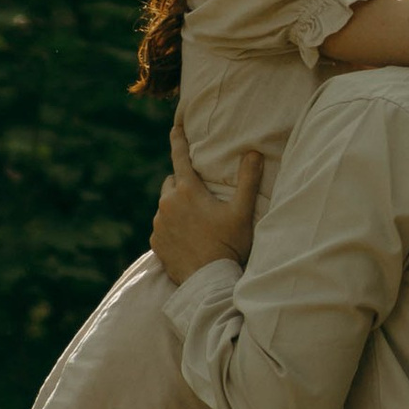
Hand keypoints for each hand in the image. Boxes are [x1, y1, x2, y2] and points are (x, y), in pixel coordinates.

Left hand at [152, 147, 260, 286]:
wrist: (208, 282)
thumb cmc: (229, 245)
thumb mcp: (242, 212)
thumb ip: (248, 180)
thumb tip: (253, 152)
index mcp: (187, 191)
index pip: (180, 157)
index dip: (178, 140)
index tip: (175, 126)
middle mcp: (167, 204)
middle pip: (171, 183)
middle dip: (182, 184)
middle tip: (201, 198)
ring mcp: (159, 224)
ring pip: (166, 206)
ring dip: (177, 208)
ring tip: (197, 224)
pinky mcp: (155, 243)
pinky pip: (161, 228)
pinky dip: (171, 228)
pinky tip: (188, 240)